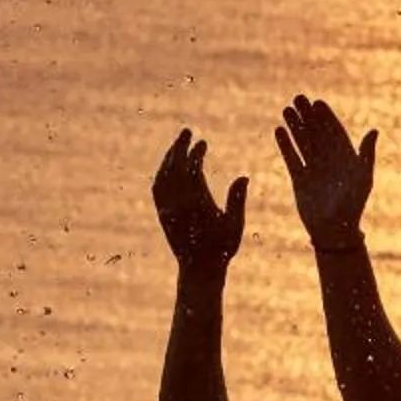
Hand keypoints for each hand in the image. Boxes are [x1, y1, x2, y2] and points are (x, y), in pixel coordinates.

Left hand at [152, 129, 247, 267]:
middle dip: (179, 147)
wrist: (199, 270)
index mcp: (197, 205)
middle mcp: (178, 205)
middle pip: (174, 168)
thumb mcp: (235, 225)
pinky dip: (162, 172)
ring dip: (169, 157)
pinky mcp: (161, 214)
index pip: (192, 170)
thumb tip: (243, 176)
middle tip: (187, 131)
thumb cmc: (222, 248)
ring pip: (162, 176)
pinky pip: (157, 188)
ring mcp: (167, 209)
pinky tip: (168, 165)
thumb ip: (237, 200)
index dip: (196, 153)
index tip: (203, 142)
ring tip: (178, 144)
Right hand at [274, 93, 377, 244]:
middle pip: (316, 133)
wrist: (334, 231)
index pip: (334, 132)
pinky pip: (291, 158)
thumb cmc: (353, 206)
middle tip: (298, 98)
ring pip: (302, 142)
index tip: (318, 102)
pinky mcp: (299, 179)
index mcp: (345, 158)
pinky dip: (285, 145)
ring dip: (295, 126)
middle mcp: (329, 160)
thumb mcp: (363, 177)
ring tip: (286, 109)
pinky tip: (279, 130)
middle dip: (308, 116)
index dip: (326, 117)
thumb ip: (366, 154)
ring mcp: (313, 169)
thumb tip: (374, 130)